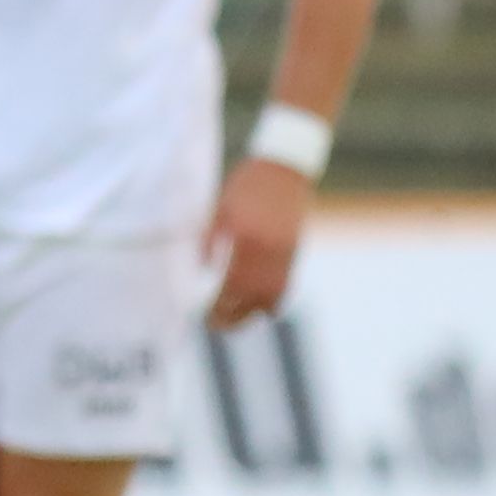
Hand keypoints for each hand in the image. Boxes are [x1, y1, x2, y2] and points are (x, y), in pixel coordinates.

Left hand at [203, 155, 312, 329]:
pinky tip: (260, 308)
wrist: (285, 167)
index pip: (232, 286)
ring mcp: (286, 252)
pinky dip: (273, 299)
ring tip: (236, 322)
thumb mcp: (219, 210)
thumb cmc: (245, 186)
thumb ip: (208, 240)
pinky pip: (286, 283)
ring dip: (255, 312)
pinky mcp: (295, 250)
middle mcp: (270, 250)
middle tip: (216, 327)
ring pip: (274, 294)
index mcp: (247, 239)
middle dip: (236, 316)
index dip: (220, 307)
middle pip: (254, 296)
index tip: (205, 319)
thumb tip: (200, 271)